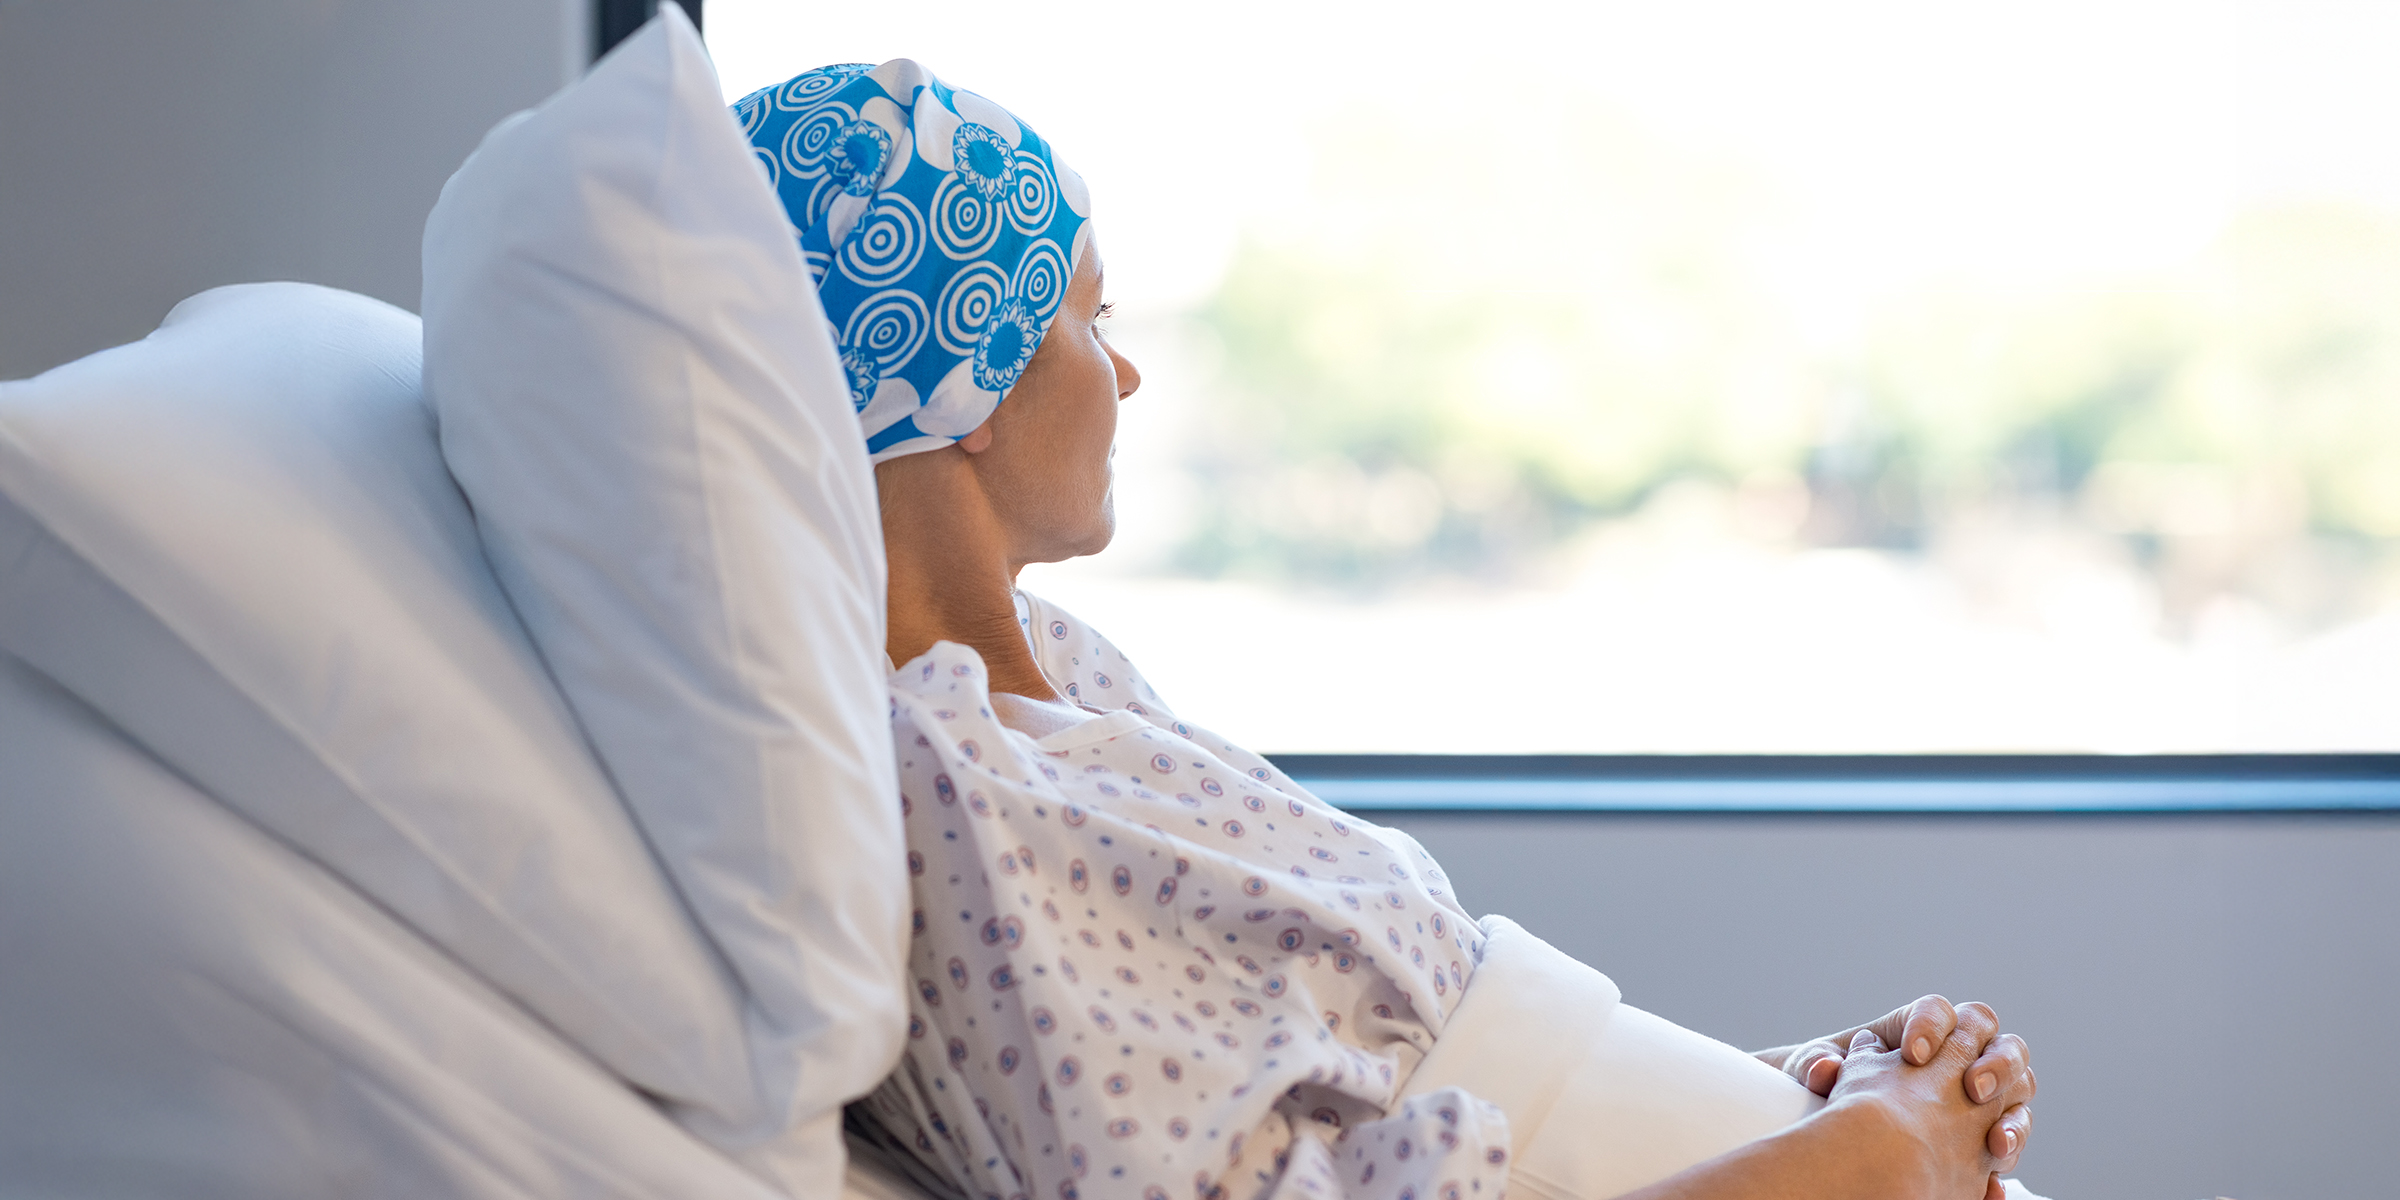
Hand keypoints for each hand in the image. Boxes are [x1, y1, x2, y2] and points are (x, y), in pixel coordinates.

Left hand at [1755, 997, 2033, 1192]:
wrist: (1842, 1132)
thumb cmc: (1831, 1087)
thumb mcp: (1816, 1072)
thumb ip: (1816, 1064)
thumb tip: (1823, 1068)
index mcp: (1919, 1027)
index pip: (1940, 1011)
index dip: (1932, 1027)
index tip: (1912, 1055)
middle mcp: (1959, 1055)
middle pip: (1998, 1042)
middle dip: (1994, 1063)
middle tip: (1971, 1089)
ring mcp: (1981, 1094)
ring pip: (2020, 1089)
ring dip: (2014, 1114)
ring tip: (1994, 1143)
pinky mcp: (1985, 1132)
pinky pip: (2012, 1139)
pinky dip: (2007, 1157)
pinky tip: (1991, 1179)